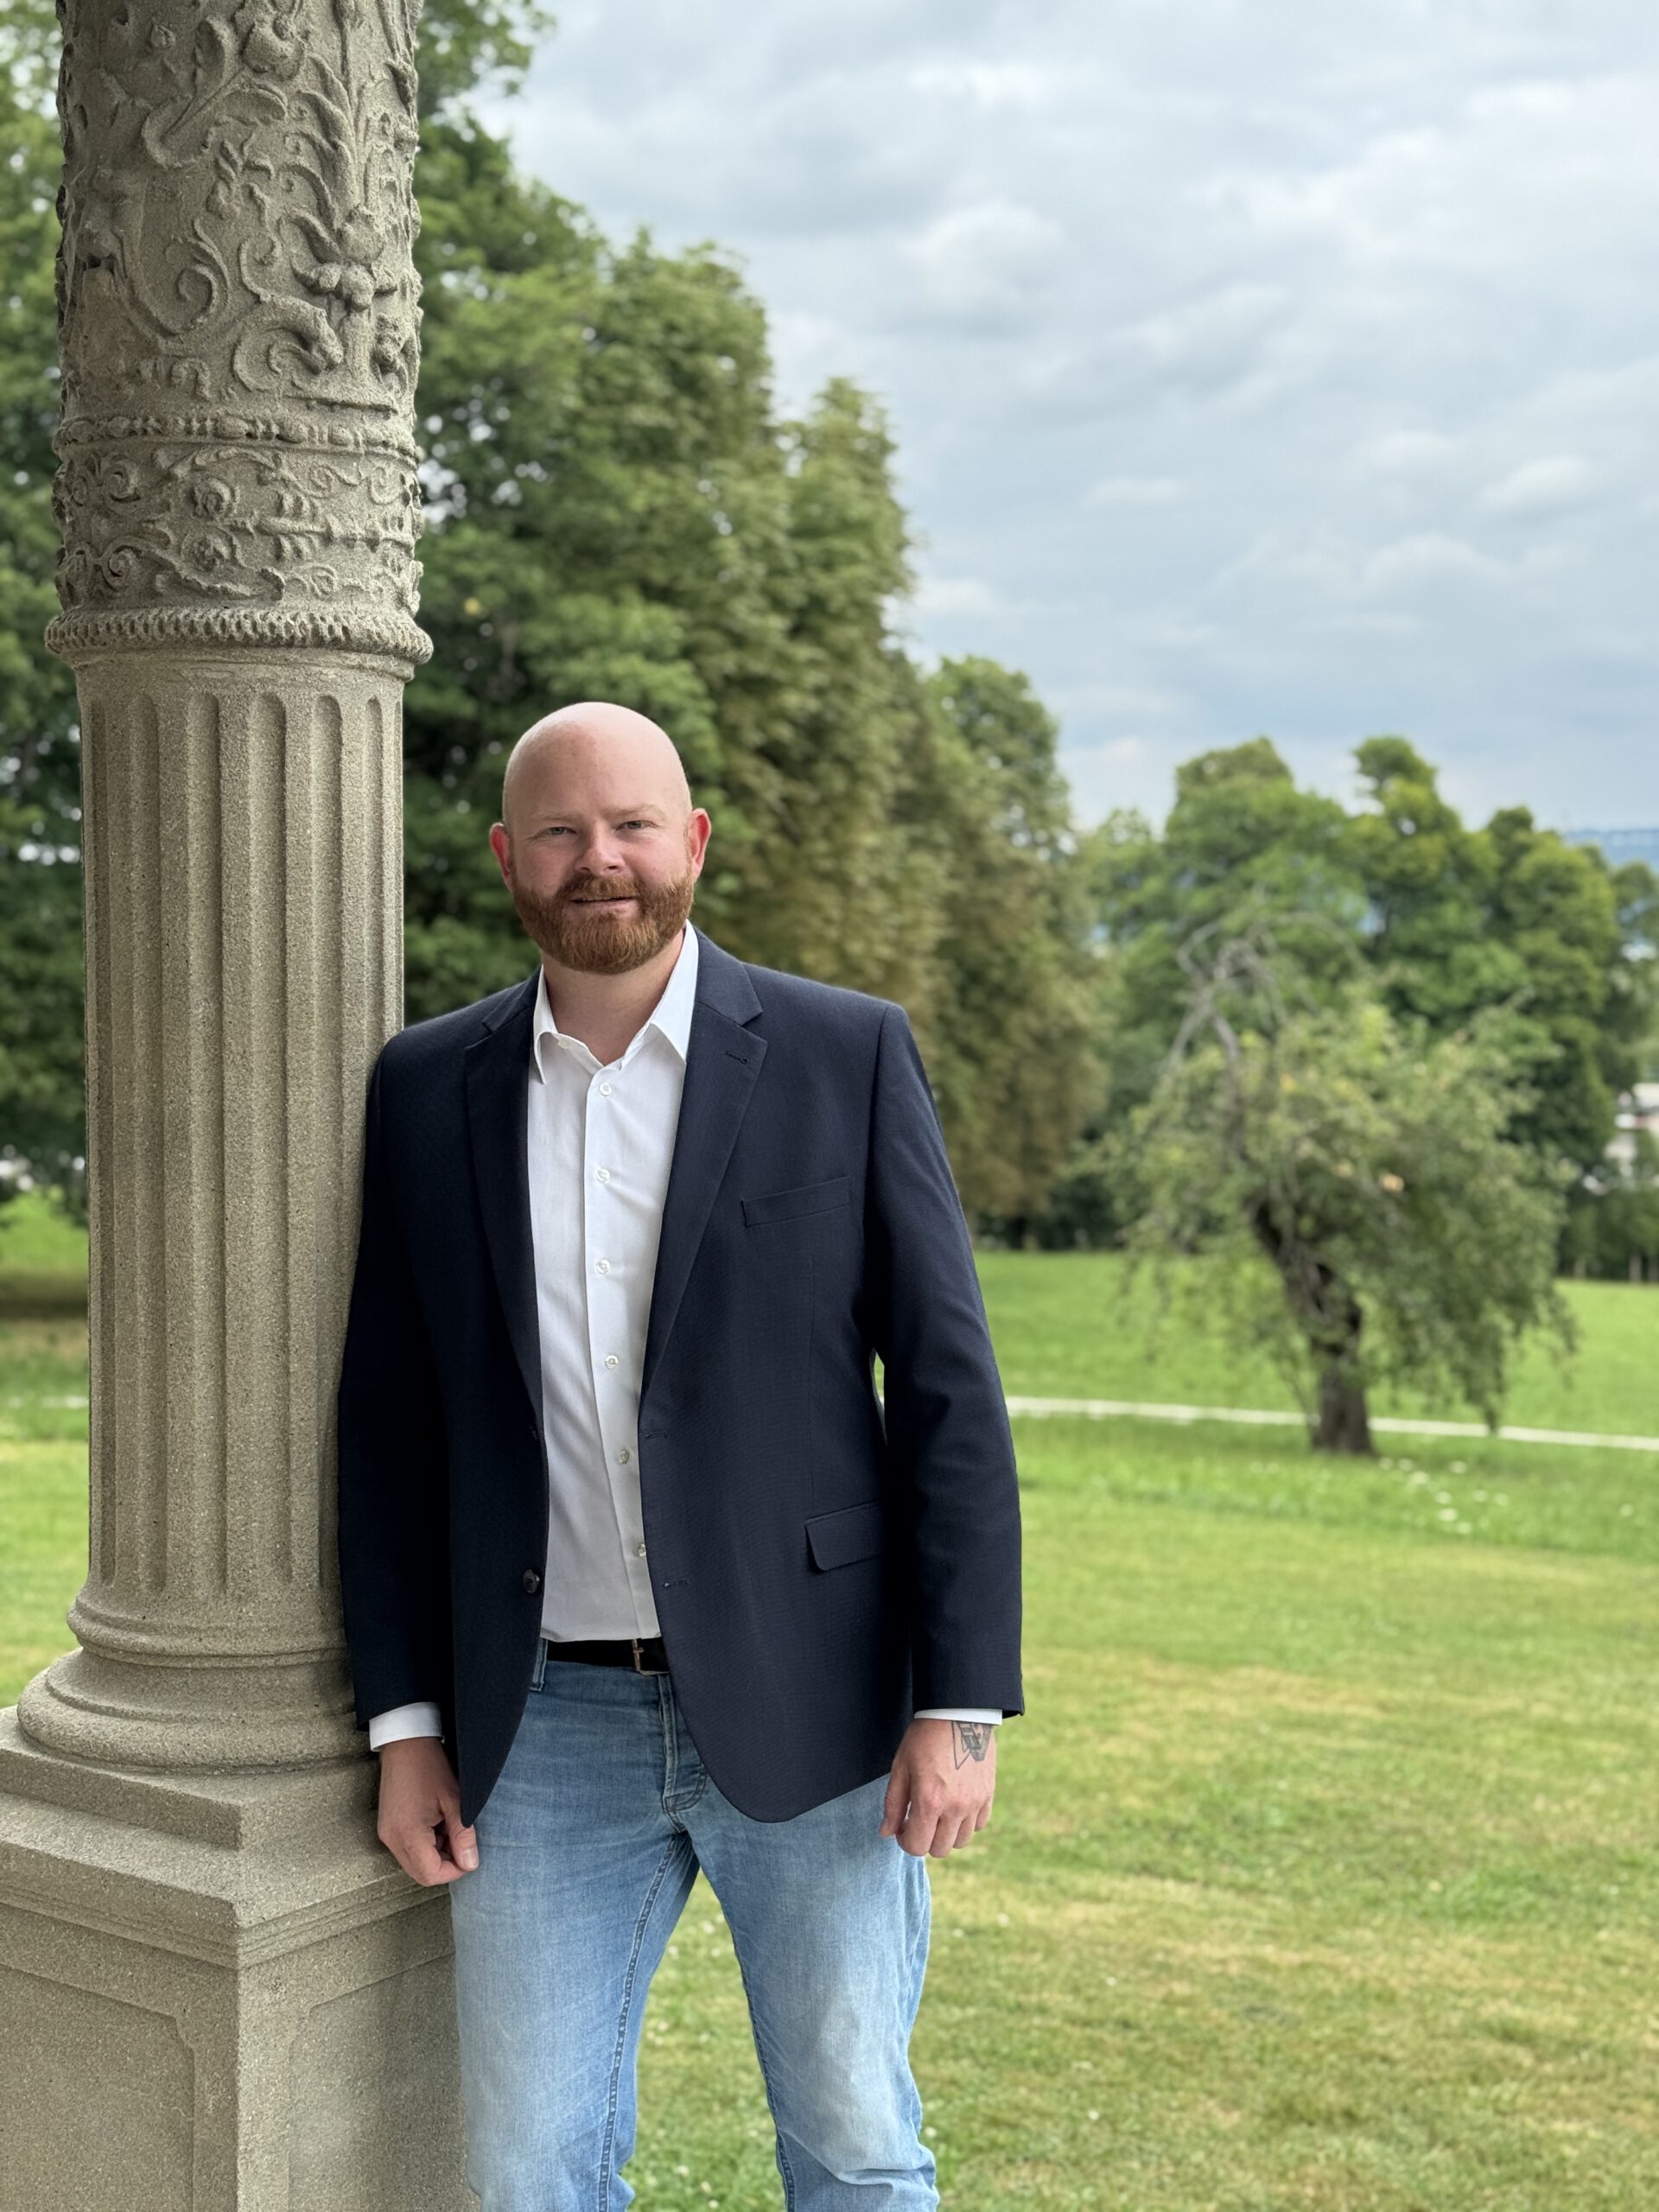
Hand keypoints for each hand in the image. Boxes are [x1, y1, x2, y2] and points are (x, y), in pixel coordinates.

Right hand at [376, 1736, 478, 1884]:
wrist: (405, 1744)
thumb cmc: (430, 1768)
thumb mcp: (455, 1800)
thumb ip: (463, 1835)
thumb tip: (471, 1864)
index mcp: (408, 1834)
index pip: (430, 1875)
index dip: (454, 1871)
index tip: (469, 1854)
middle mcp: (392, 1839)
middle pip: (421, 1873)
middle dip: (445, 1864)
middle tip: (461, 1840)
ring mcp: (386, 1833)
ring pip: (414, 1862)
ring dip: (435, 1854)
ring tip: (448, 1825)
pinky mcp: (386, 1827)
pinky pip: (407, 1849)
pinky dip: (424, 1844)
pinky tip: (436, 1822)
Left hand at [879, 1717, 996, 1857]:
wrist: (958, 1713)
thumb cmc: (924, 1738)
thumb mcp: (901, 1767)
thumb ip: (893, 1804)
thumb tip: (887, 1832)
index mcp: (929, 1802)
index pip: (917, 1846)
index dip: (905, 1841)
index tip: (902, 1826)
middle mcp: (955, 1808)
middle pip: (939, 1849)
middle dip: (925, 1839)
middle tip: (918, 1819)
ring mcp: (975, 1803)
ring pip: (961, 1842)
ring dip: (946, 1834)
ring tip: (938, 1814)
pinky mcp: (988, 1795)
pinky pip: (978, 1825)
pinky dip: (966, 1823)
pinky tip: (956, 1805)